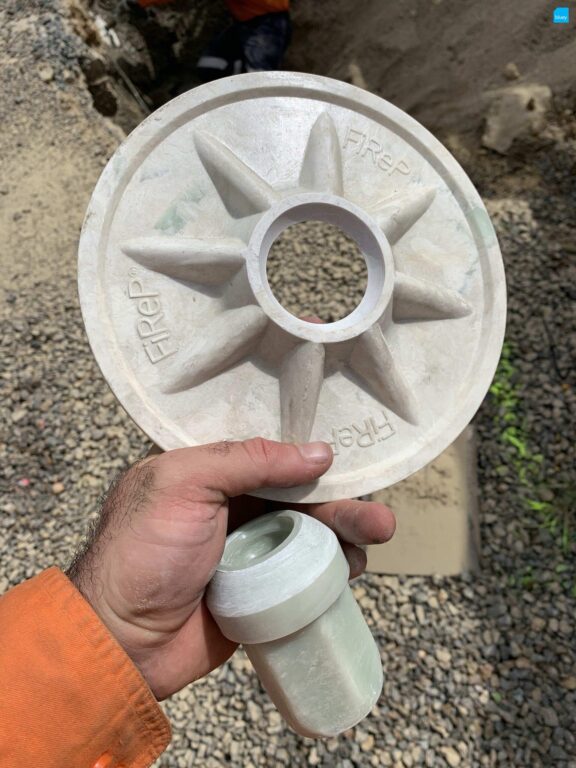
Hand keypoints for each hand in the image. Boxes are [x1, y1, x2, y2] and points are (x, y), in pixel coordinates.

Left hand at [66, 439, 394, 699]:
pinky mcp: (261, 591)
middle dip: (343, 500)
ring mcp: (249, 551)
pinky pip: (306, 573)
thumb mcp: (184, 485)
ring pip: (310, 533)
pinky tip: (353, 568)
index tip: (352, 456)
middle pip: (300, 496)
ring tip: (377, 534)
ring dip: (348, 532)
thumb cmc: (143, 553)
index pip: (271, 456)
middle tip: (379, 516)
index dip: (311, 456)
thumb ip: (247, 460)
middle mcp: (232, 508)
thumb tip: (319, 452)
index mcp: (209, 475)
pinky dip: (334, 568)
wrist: (123, 642)